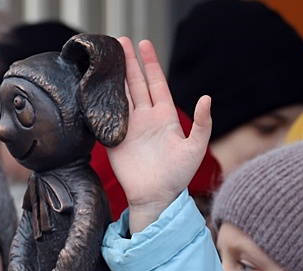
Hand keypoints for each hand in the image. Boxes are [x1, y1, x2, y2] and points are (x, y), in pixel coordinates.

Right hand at [107, 37, 211, 232]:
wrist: (156, 196)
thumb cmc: (178, 175)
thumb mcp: (196, 148)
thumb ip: (202, 124)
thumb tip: (207, 97)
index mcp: (164, 116)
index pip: (156, 83)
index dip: (150, 64)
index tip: (143, 44)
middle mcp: (145, 118)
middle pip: (135, 84)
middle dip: (128, 63)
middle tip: (119, 42)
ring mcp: (128, 127)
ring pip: (120, 96)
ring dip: (114, 78)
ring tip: (106, 59)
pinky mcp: (114, 139)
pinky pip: (107, 116)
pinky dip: (101, 102)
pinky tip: (95, 87)